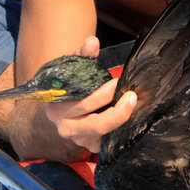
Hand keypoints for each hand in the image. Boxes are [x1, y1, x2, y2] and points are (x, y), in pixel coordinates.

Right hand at [44, 36, 136, 153]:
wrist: (62, 108)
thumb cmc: (70, 87)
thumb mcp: (72, 69)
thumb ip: (82, 56)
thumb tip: (92, 42)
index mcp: (57, 108)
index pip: (83, 104)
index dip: (104, 94)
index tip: (118, 81)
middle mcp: (66, 128)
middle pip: (97, 124)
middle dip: (118, 110)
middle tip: (131, 95)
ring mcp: (79, 140)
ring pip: (105, 135)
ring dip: (122, 121)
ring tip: (132, 105)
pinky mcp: (91, 147)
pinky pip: (109, 142)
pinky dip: (122, 131)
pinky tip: (131, 119)